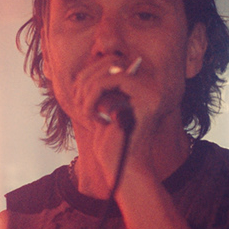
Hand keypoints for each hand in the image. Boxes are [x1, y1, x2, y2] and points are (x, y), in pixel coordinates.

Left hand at [69, 56, 164, 187]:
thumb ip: (101, 86)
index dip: (90, 73)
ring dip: (87, 88)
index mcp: (142, 87)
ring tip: (84, 110)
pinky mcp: (147, 99)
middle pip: (112, 60)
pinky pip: (110, 81)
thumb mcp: (103, 107)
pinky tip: (92, 115)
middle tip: (77, 100)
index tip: (78, 94)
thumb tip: (89, 65)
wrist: (122, 168)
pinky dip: (92, 95)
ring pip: (109, 69)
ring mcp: (152, 91)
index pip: (114, 62)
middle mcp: (151, 86)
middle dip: (86, 78)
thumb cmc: (110, 142)